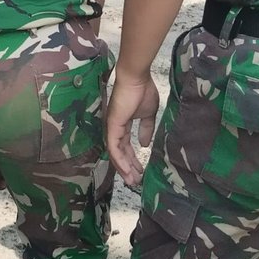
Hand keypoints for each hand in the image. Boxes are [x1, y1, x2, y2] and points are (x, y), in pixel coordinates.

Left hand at [105, 71, 160, 188]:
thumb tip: (144, 144)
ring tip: (132, 180)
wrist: (136, 78)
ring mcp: (112, 127)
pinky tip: (127, 170)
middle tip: (135, 181)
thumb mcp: (147, 114)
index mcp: (122, 124)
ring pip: (115, 153)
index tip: (140, 171)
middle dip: (127, 168)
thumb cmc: (142, 91)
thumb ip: (145, 129)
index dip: (132, 159)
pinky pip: (114, 147)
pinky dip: (120, 160)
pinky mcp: (111, 125)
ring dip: (123, 168)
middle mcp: (114, 128)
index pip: (125, 146)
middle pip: (119, 153)